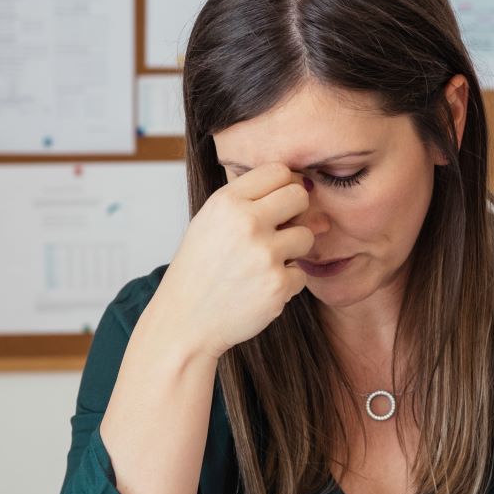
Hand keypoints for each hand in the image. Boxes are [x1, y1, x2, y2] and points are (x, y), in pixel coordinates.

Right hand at [147, 162, 313, 357]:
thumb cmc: (200, 270)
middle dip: (295, 213)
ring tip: (263, 264)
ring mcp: (265, 254)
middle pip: (299, 196)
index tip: (276, 204)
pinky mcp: (278, 284)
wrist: (185, 322)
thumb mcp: (211, 223)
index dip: (282, 187)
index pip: (278, 171)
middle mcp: (246, 223)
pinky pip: (301, 273)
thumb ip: (253, 202)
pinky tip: (258, 289)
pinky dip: (285, 283)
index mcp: (226, 202)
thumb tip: (308, 190)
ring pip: (306, 236)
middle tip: (277, 232)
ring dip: (292, 251)